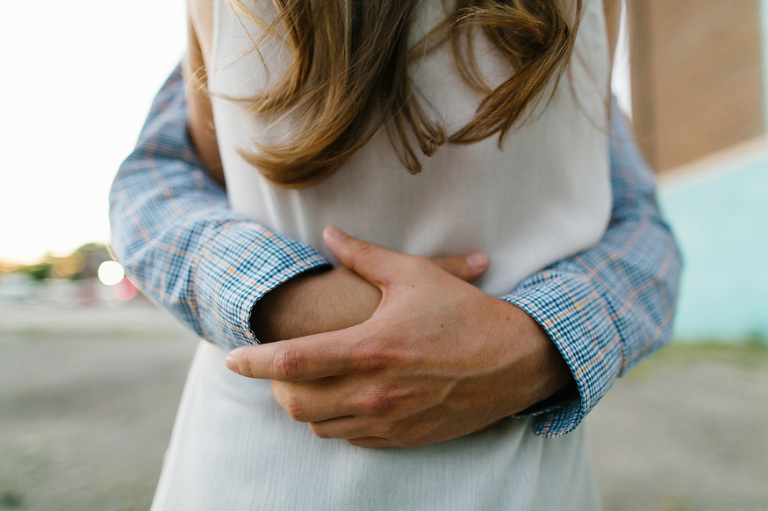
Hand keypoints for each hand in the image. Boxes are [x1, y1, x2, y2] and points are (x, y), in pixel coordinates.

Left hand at [229, 227, 571, 446]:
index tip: (231, 358)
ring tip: (311, 379)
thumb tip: (329, 235)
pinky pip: (351, 439)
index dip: (252, 361)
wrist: (516, 361)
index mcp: (369, 348)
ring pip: (318, 426)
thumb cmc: (466, 313)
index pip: (290, 361)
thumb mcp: (414, 275)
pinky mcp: (404, 438)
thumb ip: (364, 256)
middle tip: (279, 366)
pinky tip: (347, 396)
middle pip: (294, 404)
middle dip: (274, 386)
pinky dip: (336, 421)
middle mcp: (373, 392)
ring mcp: (388, 420)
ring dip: (303, 405)